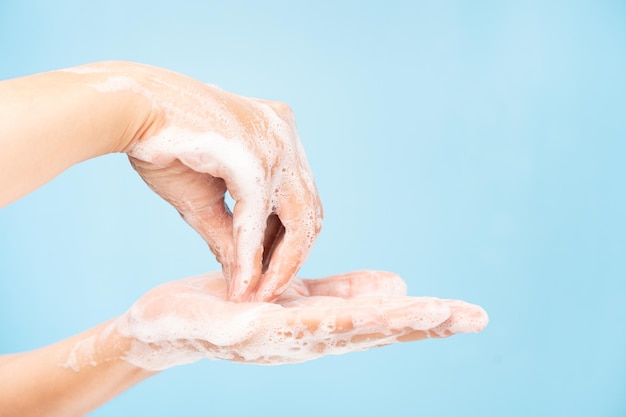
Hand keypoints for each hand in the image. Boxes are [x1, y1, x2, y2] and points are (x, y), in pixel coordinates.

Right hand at [75, 62, 321, 301]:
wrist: (133, 110)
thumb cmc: (166, 146)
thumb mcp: (206, 201)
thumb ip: (232, 236)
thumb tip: (243, 278)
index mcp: (280, 134)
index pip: (300, 200)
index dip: (289, 243)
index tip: (268, 275)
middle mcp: (286, 136)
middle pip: (308, 212)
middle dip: (291, 259)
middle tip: (268, 294)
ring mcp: (275, 144)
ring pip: (297, 219)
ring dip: (279, 265)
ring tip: (258, 295)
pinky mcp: (253, 158)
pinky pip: (258, 218)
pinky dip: (251, 256)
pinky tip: (242, 283)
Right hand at [113, 270, 487, 368]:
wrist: (162, 330)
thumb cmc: (176, 326)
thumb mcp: (210, 324)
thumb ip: (242, 325)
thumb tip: (263, 325)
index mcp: (291, 336)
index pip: (358, 328)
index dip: (401, 319)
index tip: (442, 313)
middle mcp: (307, 335)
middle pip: (378, 328)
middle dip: (426, 321)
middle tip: (476, 317)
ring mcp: (303, 323)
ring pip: (366, 317)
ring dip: (410, 312)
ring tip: (452, 311)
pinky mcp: (292, 307)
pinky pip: (337, 300)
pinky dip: (368, 294)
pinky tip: (394, 287)